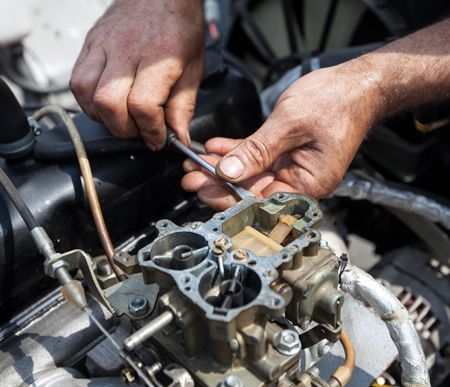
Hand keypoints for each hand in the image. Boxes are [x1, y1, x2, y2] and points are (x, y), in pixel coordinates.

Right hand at [70, 0, 203, 148]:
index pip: (142, 105)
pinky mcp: (90, 44)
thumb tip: (178, 135)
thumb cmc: (180, 24)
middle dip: (125, 129)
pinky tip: (106, 104)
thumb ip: (184, 104)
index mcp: (159, 57)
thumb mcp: (194, 67)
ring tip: (122, 119)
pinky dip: (88, 101)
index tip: (158, 138)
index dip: (150, 130)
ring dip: (103, 117)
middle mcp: (127, 50)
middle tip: (140, 131)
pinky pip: (77, 80)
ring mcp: (103, 45)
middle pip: (109, 103)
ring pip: (86, 93)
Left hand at [182, 63, 381, 209]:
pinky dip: (237, 152)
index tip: (203, 190)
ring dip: (224, 167)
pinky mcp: (287, 154)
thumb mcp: (290, 124)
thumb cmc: (338, 101)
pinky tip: (216, 148)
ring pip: (250, 175)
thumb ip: (258, 150)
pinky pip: (258, 158)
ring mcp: (293, 169)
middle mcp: (301, 182)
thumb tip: (230, 173)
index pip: (261, 203)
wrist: (358, 84)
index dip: (228, 199)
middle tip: (191, 178)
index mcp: (309, 184)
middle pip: (252, 192)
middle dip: (219, 184)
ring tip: (196, 162)